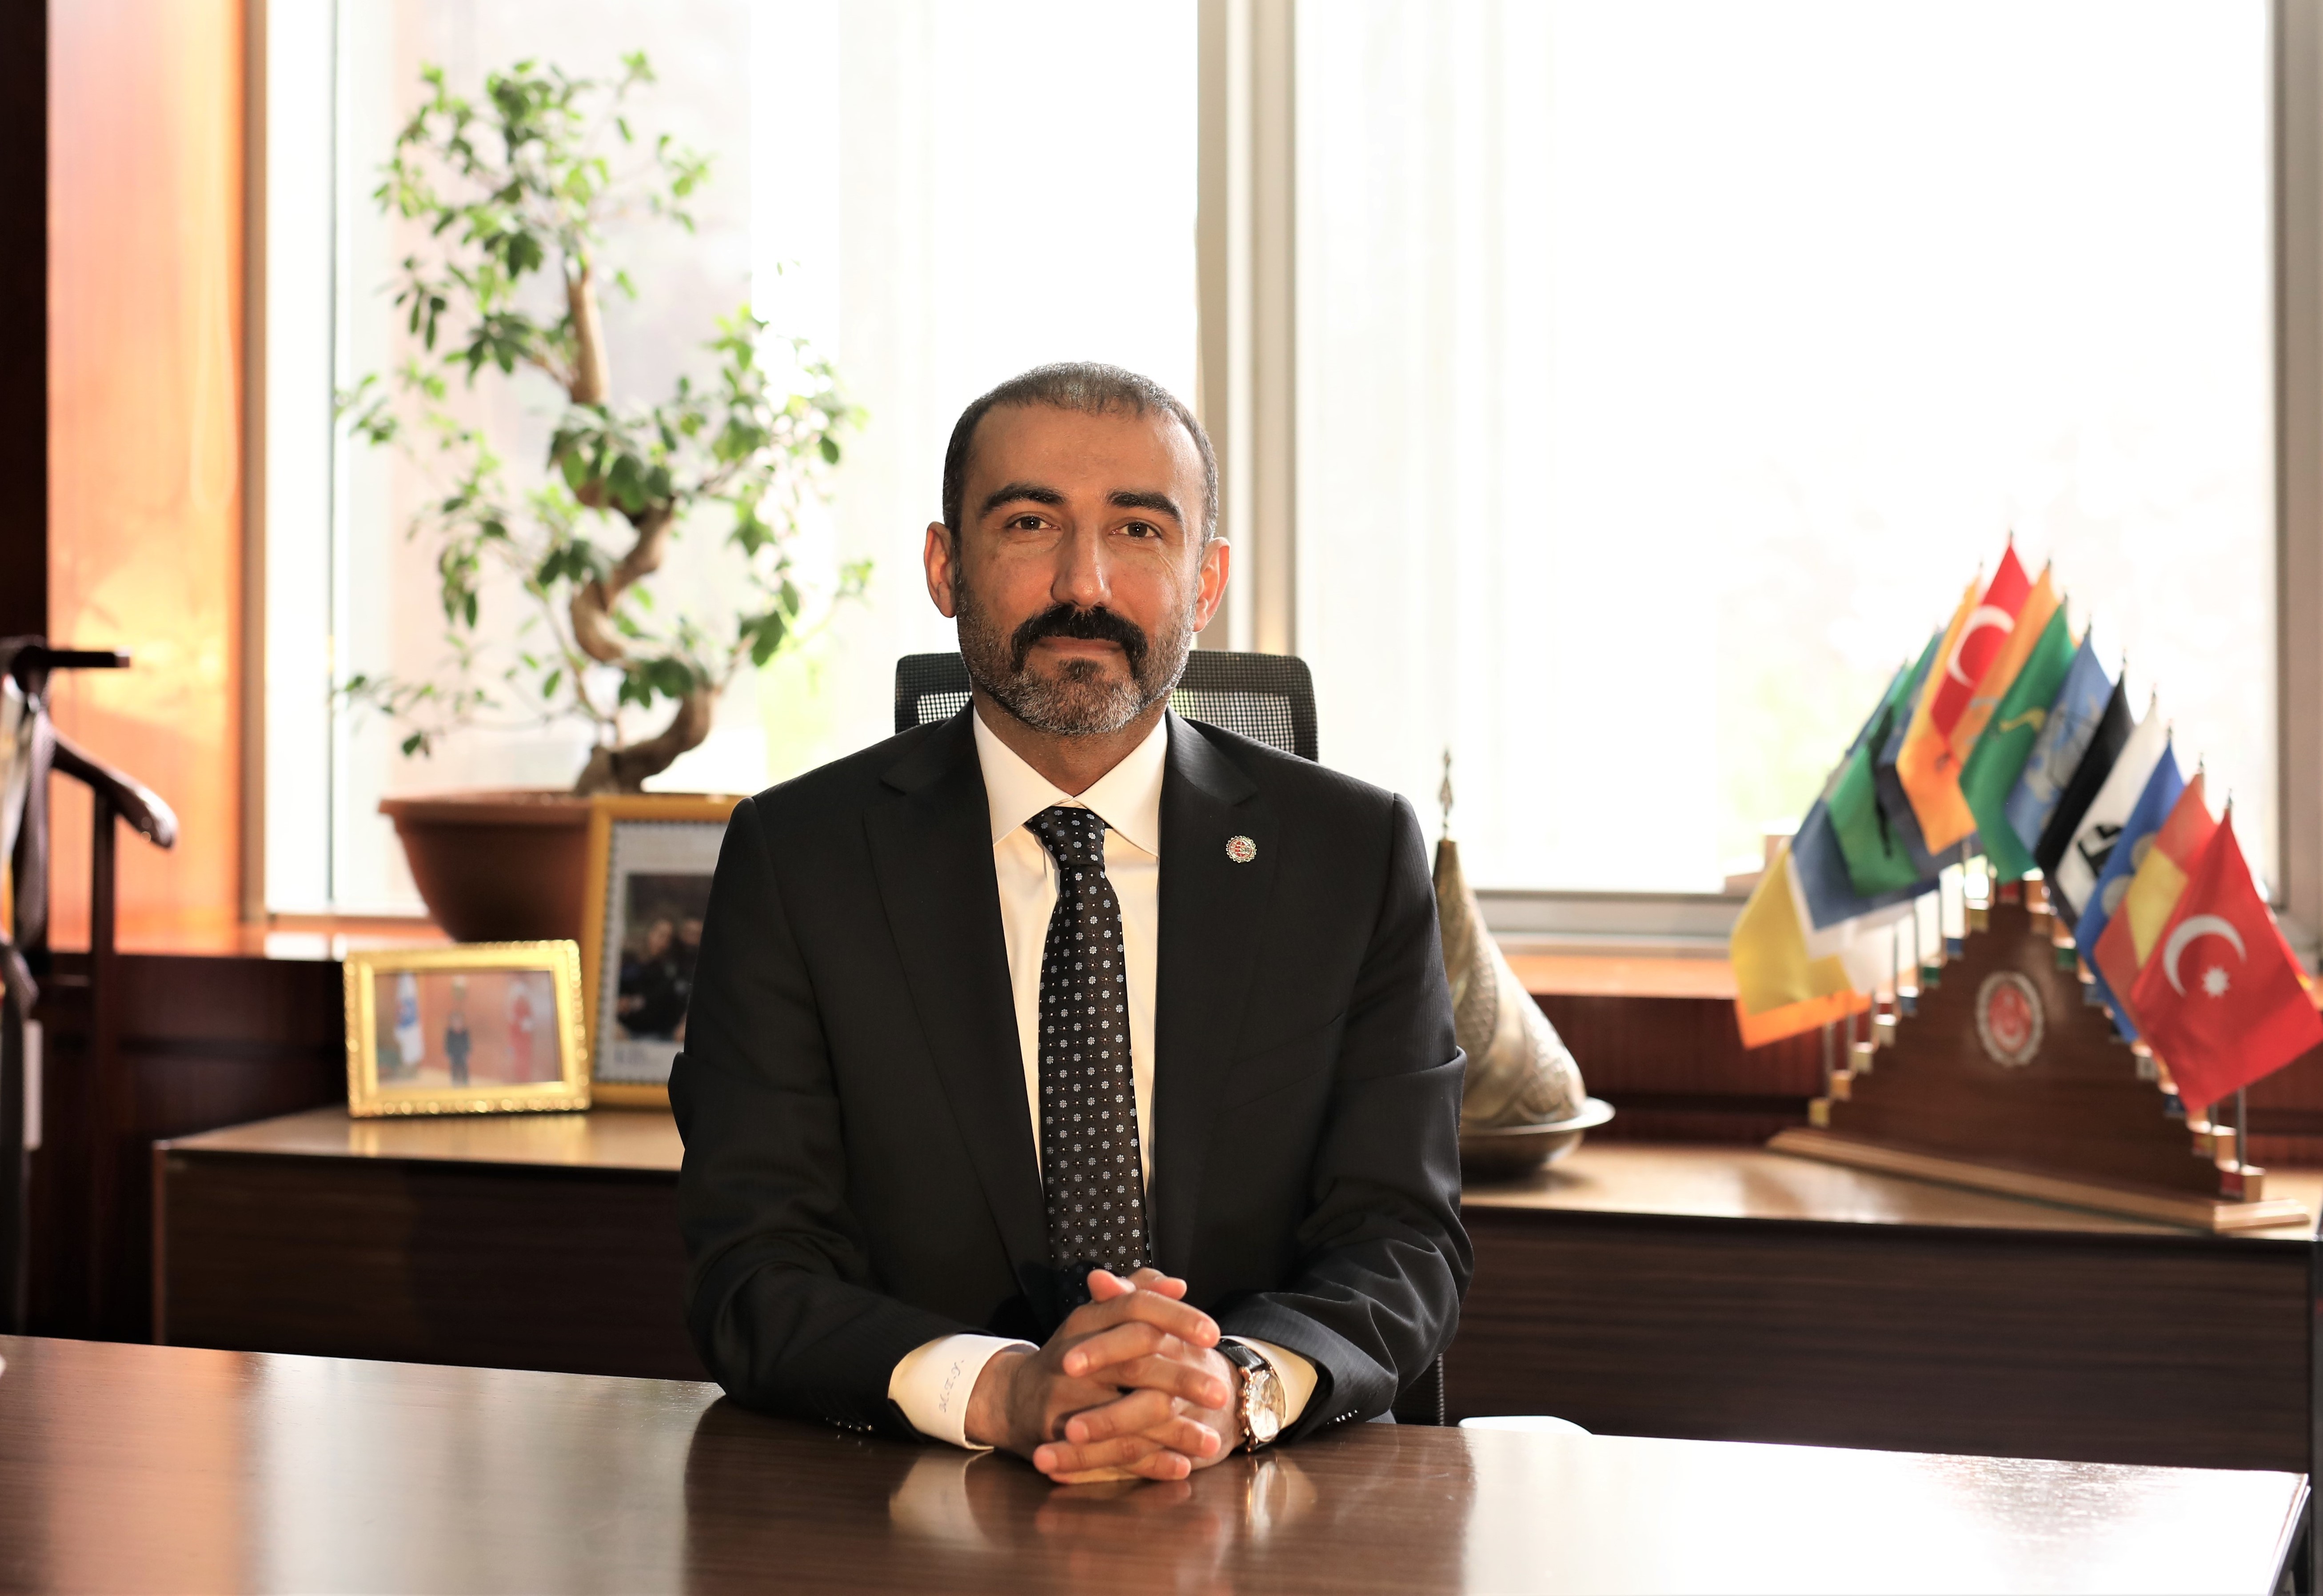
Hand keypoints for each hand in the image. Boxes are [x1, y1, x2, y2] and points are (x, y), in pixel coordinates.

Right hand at [963, 1268, 1238, 1482]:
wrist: (1013, 1400)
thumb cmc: (1071, 1356)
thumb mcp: (1096, 1320)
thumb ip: (1135, 1296)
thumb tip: (1177, 1284)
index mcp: (1086, 1321)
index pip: (1134, 1308)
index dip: (1176, 1318)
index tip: (1214, 1335)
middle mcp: (1073, 1357)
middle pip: (1135, 1364)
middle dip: (1182, 1380)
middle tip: (1222, 1394)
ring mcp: (1064, 1401)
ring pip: (1127, 1417)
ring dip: (1174, 1431)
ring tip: (1213, 1442)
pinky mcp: (1060, 1440)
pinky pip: (1112, 1455)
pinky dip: (1149, 1463)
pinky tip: (1182, 1466)